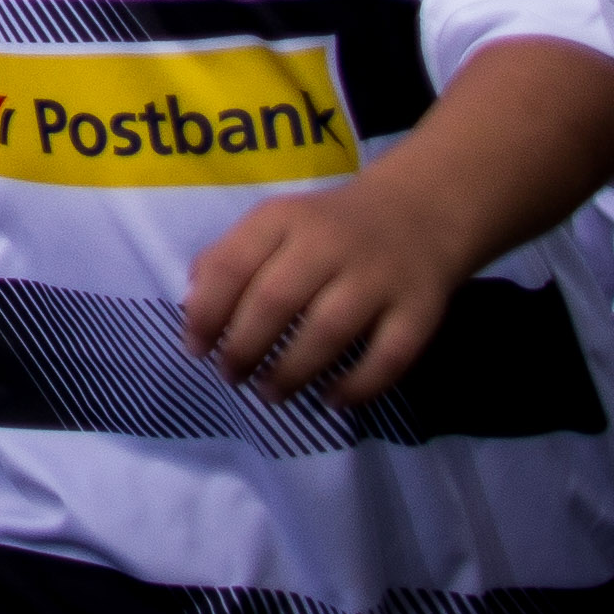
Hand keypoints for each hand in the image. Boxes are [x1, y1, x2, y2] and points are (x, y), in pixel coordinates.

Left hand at [181, 172, 481, 406]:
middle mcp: (331, 242)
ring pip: (328, 331)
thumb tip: (193, 306)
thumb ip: (230, 257)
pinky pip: (389, 356)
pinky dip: (357, 386)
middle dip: (244, 348)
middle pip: (276, 300)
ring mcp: (379, 276)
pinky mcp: (420, 309)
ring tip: (270, 393)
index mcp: (285, 218)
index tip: (196, 349)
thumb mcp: (275, 224)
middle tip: (232, 377)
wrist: (418, 213)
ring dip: (291, 372)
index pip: (233, 264)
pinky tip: (331, 400)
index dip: (207, 312)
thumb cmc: (328, 230)